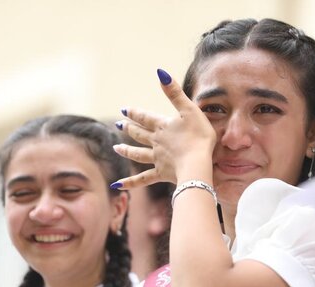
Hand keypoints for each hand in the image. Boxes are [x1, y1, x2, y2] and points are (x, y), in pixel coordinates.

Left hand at [112, 69, 215, 188]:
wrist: (197, 163)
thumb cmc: (198, 136)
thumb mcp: (189, 110)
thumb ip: (174, 93)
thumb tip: (160, 73)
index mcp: (162, 126)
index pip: (145, 117)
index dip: (135, 113)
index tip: (124, 110)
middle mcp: (156, 142)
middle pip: (139, 134)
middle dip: (129, 128)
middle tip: (119, 124)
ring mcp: (157, 159)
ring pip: (137, 154)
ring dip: (126, 150)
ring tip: (116, 148)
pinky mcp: (161, 173)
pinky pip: (142, 179)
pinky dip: (129, 182)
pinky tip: (117, 185)